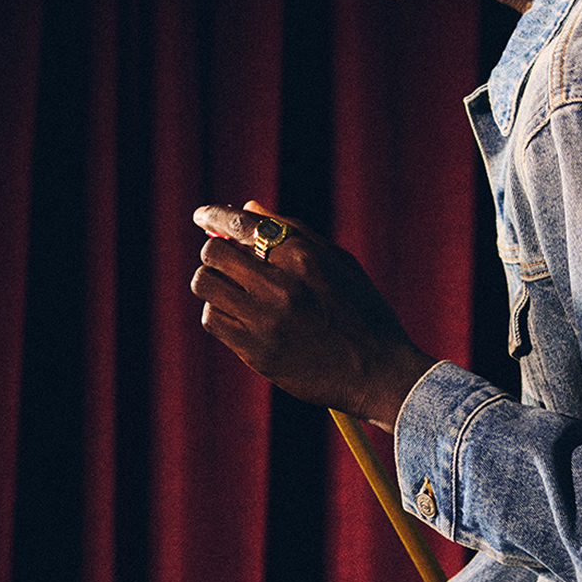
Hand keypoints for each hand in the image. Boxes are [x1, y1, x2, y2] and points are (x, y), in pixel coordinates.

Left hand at [191, 201, 434, 430]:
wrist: (379, 374)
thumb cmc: (364, 313)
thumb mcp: (339, 263)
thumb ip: (295, 231)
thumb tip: (249, 207)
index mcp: (304, 257)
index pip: (243, 224)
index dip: (216, 215)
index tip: (202, 215)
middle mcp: (281, 286)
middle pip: (215, 251)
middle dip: (217, 250)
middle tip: (227, 258)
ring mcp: (265, 321)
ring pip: (205, 284)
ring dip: (214, 280)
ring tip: (232, 288)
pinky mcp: (255, 351)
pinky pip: (212, 319)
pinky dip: (219, 311)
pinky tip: (239, 314)